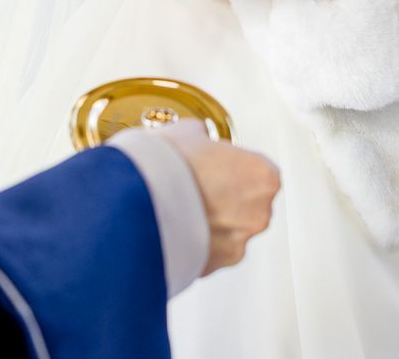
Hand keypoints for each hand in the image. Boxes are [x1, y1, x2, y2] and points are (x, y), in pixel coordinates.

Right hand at [168, 126, 280, 275]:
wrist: (135, 201)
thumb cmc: (166, 166)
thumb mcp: (189, 132)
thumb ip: (204, 137)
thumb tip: (198, 137)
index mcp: (263, 176)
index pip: (259, 170)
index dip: (234, 167)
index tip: (215, 166)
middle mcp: (259, 213)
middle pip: (248, 203)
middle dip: (226, 197)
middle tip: (195, 185)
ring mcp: (238, 243)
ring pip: (229, 231)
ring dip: (211, 222)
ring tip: (180, 207)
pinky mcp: (214, 265)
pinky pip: (209, 251)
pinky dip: (196, 242)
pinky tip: (174, 226)